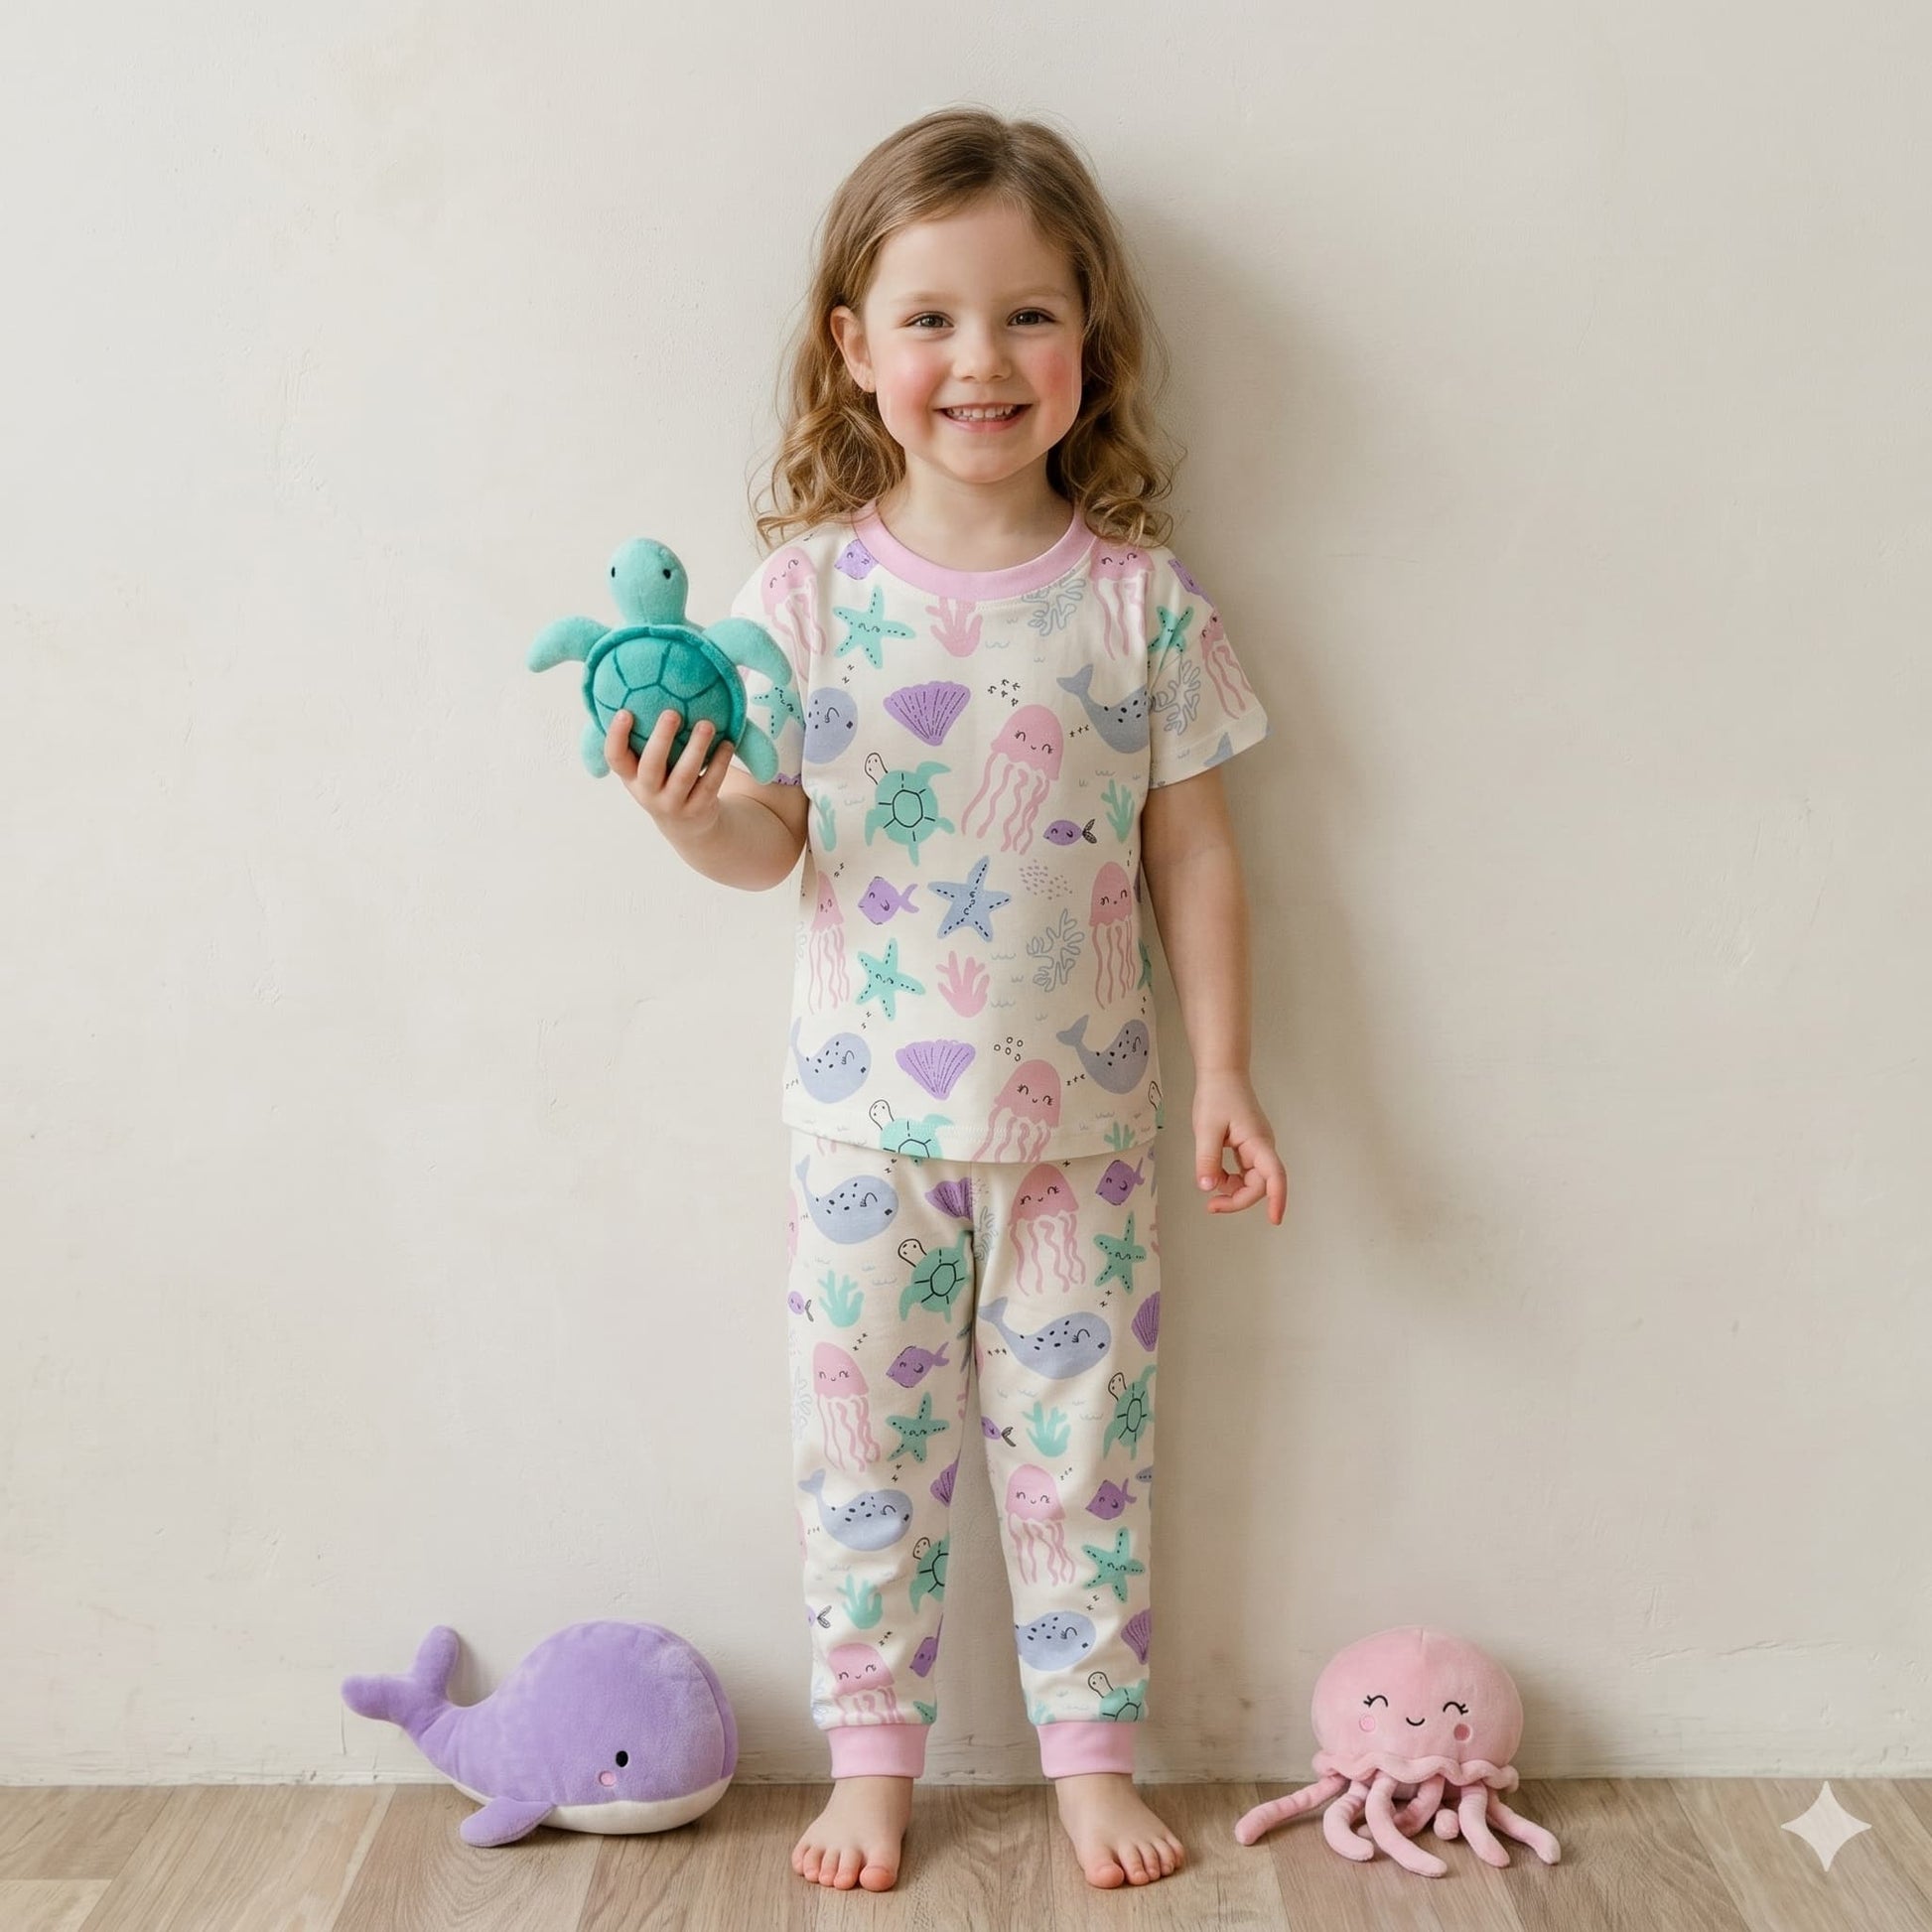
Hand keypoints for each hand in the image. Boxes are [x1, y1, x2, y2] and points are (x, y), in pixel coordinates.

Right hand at [606, 708, 734, 839]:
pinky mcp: (698, 809)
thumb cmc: (664, 781)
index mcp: (631, 777)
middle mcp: (648, 793)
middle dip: (661, 740)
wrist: (686, 825)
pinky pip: (709, 785)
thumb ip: (645, 740)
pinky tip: (727, 744)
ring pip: (684, 776)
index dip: (616, 736)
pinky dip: (719, 763)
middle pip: (651, 767)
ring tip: (707, 724)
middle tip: (672, 713)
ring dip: (696, 748)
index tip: (625, 711)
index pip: (615, 758)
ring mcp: (673, 804)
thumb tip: (650, 687)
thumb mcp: (646, 768)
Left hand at [1192, 1069, 1287, 1222]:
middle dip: (1238, 1199)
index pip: (1275, 1176)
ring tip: (1210, 1187)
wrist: (1222, 1073)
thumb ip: (1207, 1159)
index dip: (1277, 1199)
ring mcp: (1257, 1147)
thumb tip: (1208, 1187)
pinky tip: (1214, 1175)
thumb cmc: (1217, 1095)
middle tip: (1211, 1206)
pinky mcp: (1248, 1146)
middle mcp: (1263, 1147)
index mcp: (1258, 1142)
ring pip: (1251, 1179)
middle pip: (1260, 1184)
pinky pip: (1244, 1170)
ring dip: (1233, 1189)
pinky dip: (1229, 1178)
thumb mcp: (1207, 1128)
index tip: (1274, 1220)